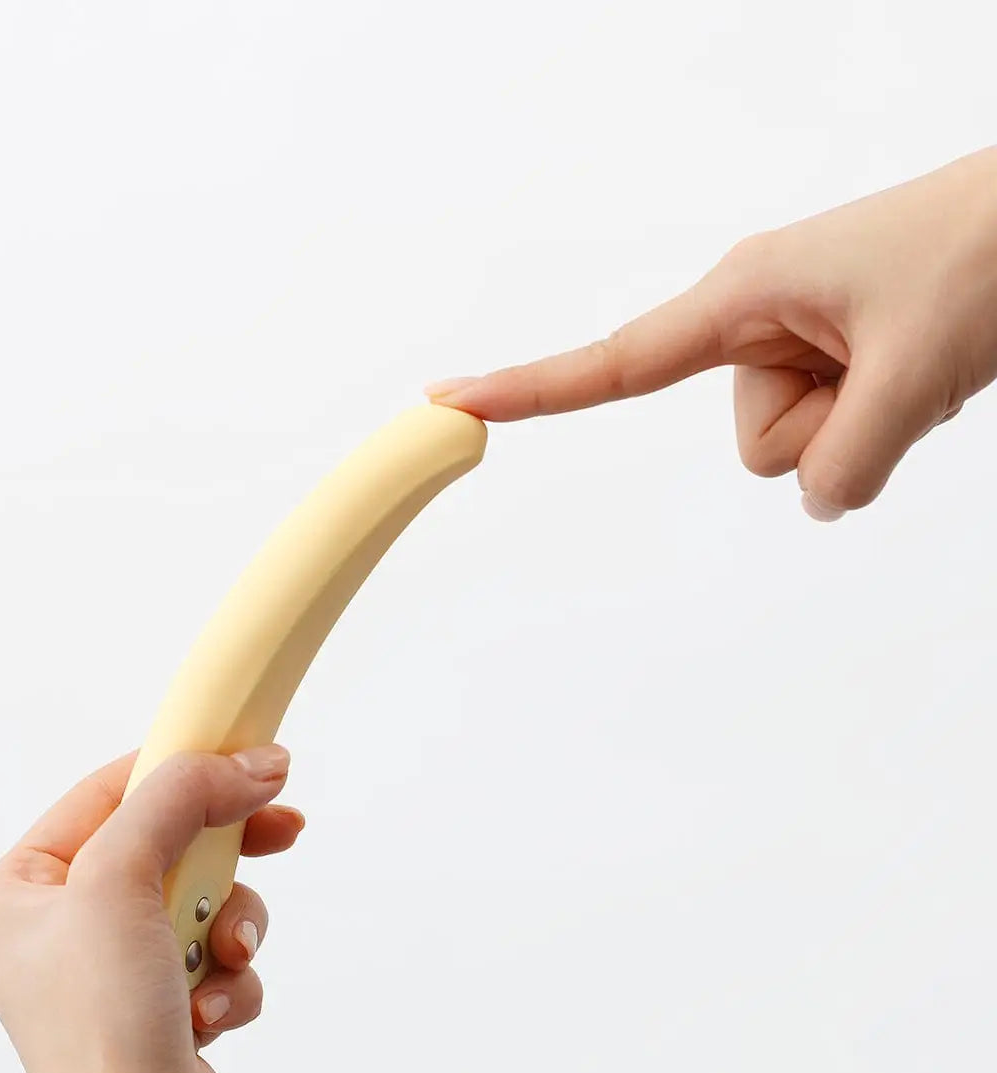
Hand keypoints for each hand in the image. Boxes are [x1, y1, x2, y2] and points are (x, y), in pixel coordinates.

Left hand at [0, 746, 301, 1072]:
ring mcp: (114, 968)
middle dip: (223, 847)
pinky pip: (219, 952)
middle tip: (281, 823)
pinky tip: (212, 1011)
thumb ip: (182, 798)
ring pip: (206, 896)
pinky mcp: (162, 1003)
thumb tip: (252, 762)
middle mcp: (63, 927)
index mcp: (21, 891)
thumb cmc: (101, 1032)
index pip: (107, 793)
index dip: (179, 768)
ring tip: (228, 956)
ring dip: (232, 922)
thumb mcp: (123, 879)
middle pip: (167, 841)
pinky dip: (231, 975)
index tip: (245, 754)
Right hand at [427, 145, 996, 519]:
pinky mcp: (832, 363)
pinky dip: (885, 420)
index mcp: (744, 295)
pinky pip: (837, 441)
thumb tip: (815, 502)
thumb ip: (849, 460)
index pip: (617, 364)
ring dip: (867, 423)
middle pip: (754, 444)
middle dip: (829, 430)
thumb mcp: (916, 366)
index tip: (451, 403)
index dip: (531, 391)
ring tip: (921, 355)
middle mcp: (756, 322)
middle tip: (899, 363)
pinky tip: (925, 364)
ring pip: (800, 450)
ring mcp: (796, 346)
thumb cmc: (985, 248)